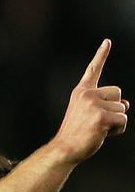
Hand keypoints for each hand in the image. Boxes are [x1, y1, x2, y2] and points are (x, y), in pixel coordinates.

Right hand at [52, 39, 127, 163]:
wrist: (64, 150)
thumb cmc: (76, 136)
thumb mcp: (89, 115)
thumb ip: (106, 106)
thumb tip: (126, 104)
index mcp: (81, 92)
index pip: (93, 70)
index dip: (101, 55)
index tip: (107, 42)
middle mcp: (87, 95)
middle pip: (117, 93)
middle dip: (114, 109)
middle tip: (96, 123)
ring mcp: (94, 105)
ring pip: (122, 108)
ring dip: (115, 122)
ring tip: (97, 130)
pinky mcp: (101, 117)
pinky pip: (123, 119)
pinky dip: (118, 130)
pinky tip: (103, 134)